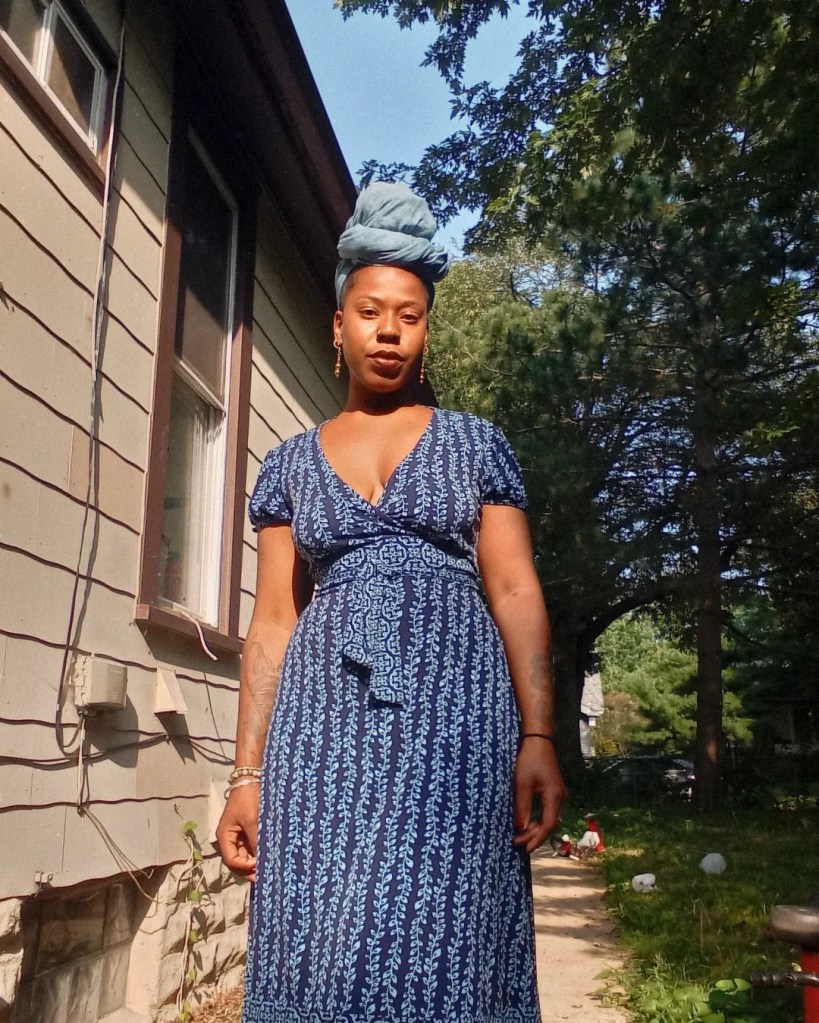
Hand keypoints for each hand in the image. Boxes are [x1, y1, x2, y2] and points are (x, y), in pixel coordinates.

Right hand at [216, 783, 259, 881]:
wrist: (250, 779)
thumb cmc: (248, 799)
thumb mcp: (252, 820)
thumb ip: (255, 840)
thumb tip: (262, 859)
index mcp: (225, 836)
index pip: (231, 860)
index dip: (244, 867)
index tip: (258, 866)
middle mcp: (229, 839)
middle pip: (236, 861)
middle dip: (249, 869)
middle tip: (264, 875)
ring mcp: (237, 835)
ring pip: (244, 856)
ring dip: (254, 862)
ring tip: (268, 868)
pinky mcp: (246, 831)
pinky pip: (250, 847)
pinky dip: (257, 853)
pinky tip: (267, 857)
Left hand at [512, 738, 566, 853]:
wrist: (538, 740)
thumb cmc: (529, 759)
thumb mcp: (522, 783)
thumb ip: (522, 806)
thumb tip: (521, 828)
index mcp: (554, 796)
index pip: (548, 824)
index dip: (537, 838)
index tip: (525, 848)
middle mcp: (560, 797)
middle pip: (550, 823)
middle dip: (534, 835)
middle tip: (517, 842)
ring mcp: (558, 793)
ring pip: (549, 817)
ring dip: (536, 828)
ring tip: (520, 835)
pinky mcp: (554, 790)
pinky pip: (548, 810)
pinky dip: (538, 818)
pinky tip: (527, 822)